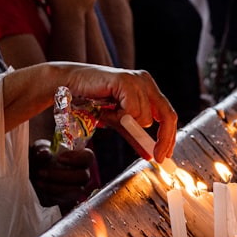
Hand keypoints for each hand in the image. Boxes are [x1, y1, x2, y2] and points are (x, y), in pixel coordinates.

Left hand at [29, 139, 95, 213]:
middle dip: (61, 175)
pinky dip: (52, 196)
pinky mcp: (69, 200)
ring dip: (55, 187)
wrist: (34, 174)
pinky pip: (66, 201)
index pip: (88, 157)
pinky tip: (42, 190)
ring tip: (39, 182)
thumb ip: (42, 150)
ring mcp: (78, 188)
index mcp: (80, 158)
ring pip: (76, 191)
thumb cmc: (41, 158)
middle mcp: (83, 173)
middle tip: (41, 172)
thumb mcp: (39, 150)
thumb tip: (45, 153)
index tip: (60, 159)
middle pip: (83, 176)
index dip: (77, 158)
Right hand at [60, 63, 177, 162]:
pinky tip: (106, 109)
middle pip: (167, 115)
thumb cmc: (91, 100)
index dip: (169, 137)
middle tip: (155, 156)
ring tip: (109, 114)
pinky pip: (132, 111)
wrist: (66, 85)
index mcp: (148, 89)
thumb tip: (150, 155)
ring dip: (125, 123)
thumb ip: (135, 135)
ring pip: (145, 117)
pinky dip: (118, 117)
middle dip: (163, 139)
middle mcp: (146, 82)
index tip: (165, 156)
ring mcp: (137, 80)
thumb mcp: (119, 122)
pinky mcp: (126, 81)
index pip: (168, 115)